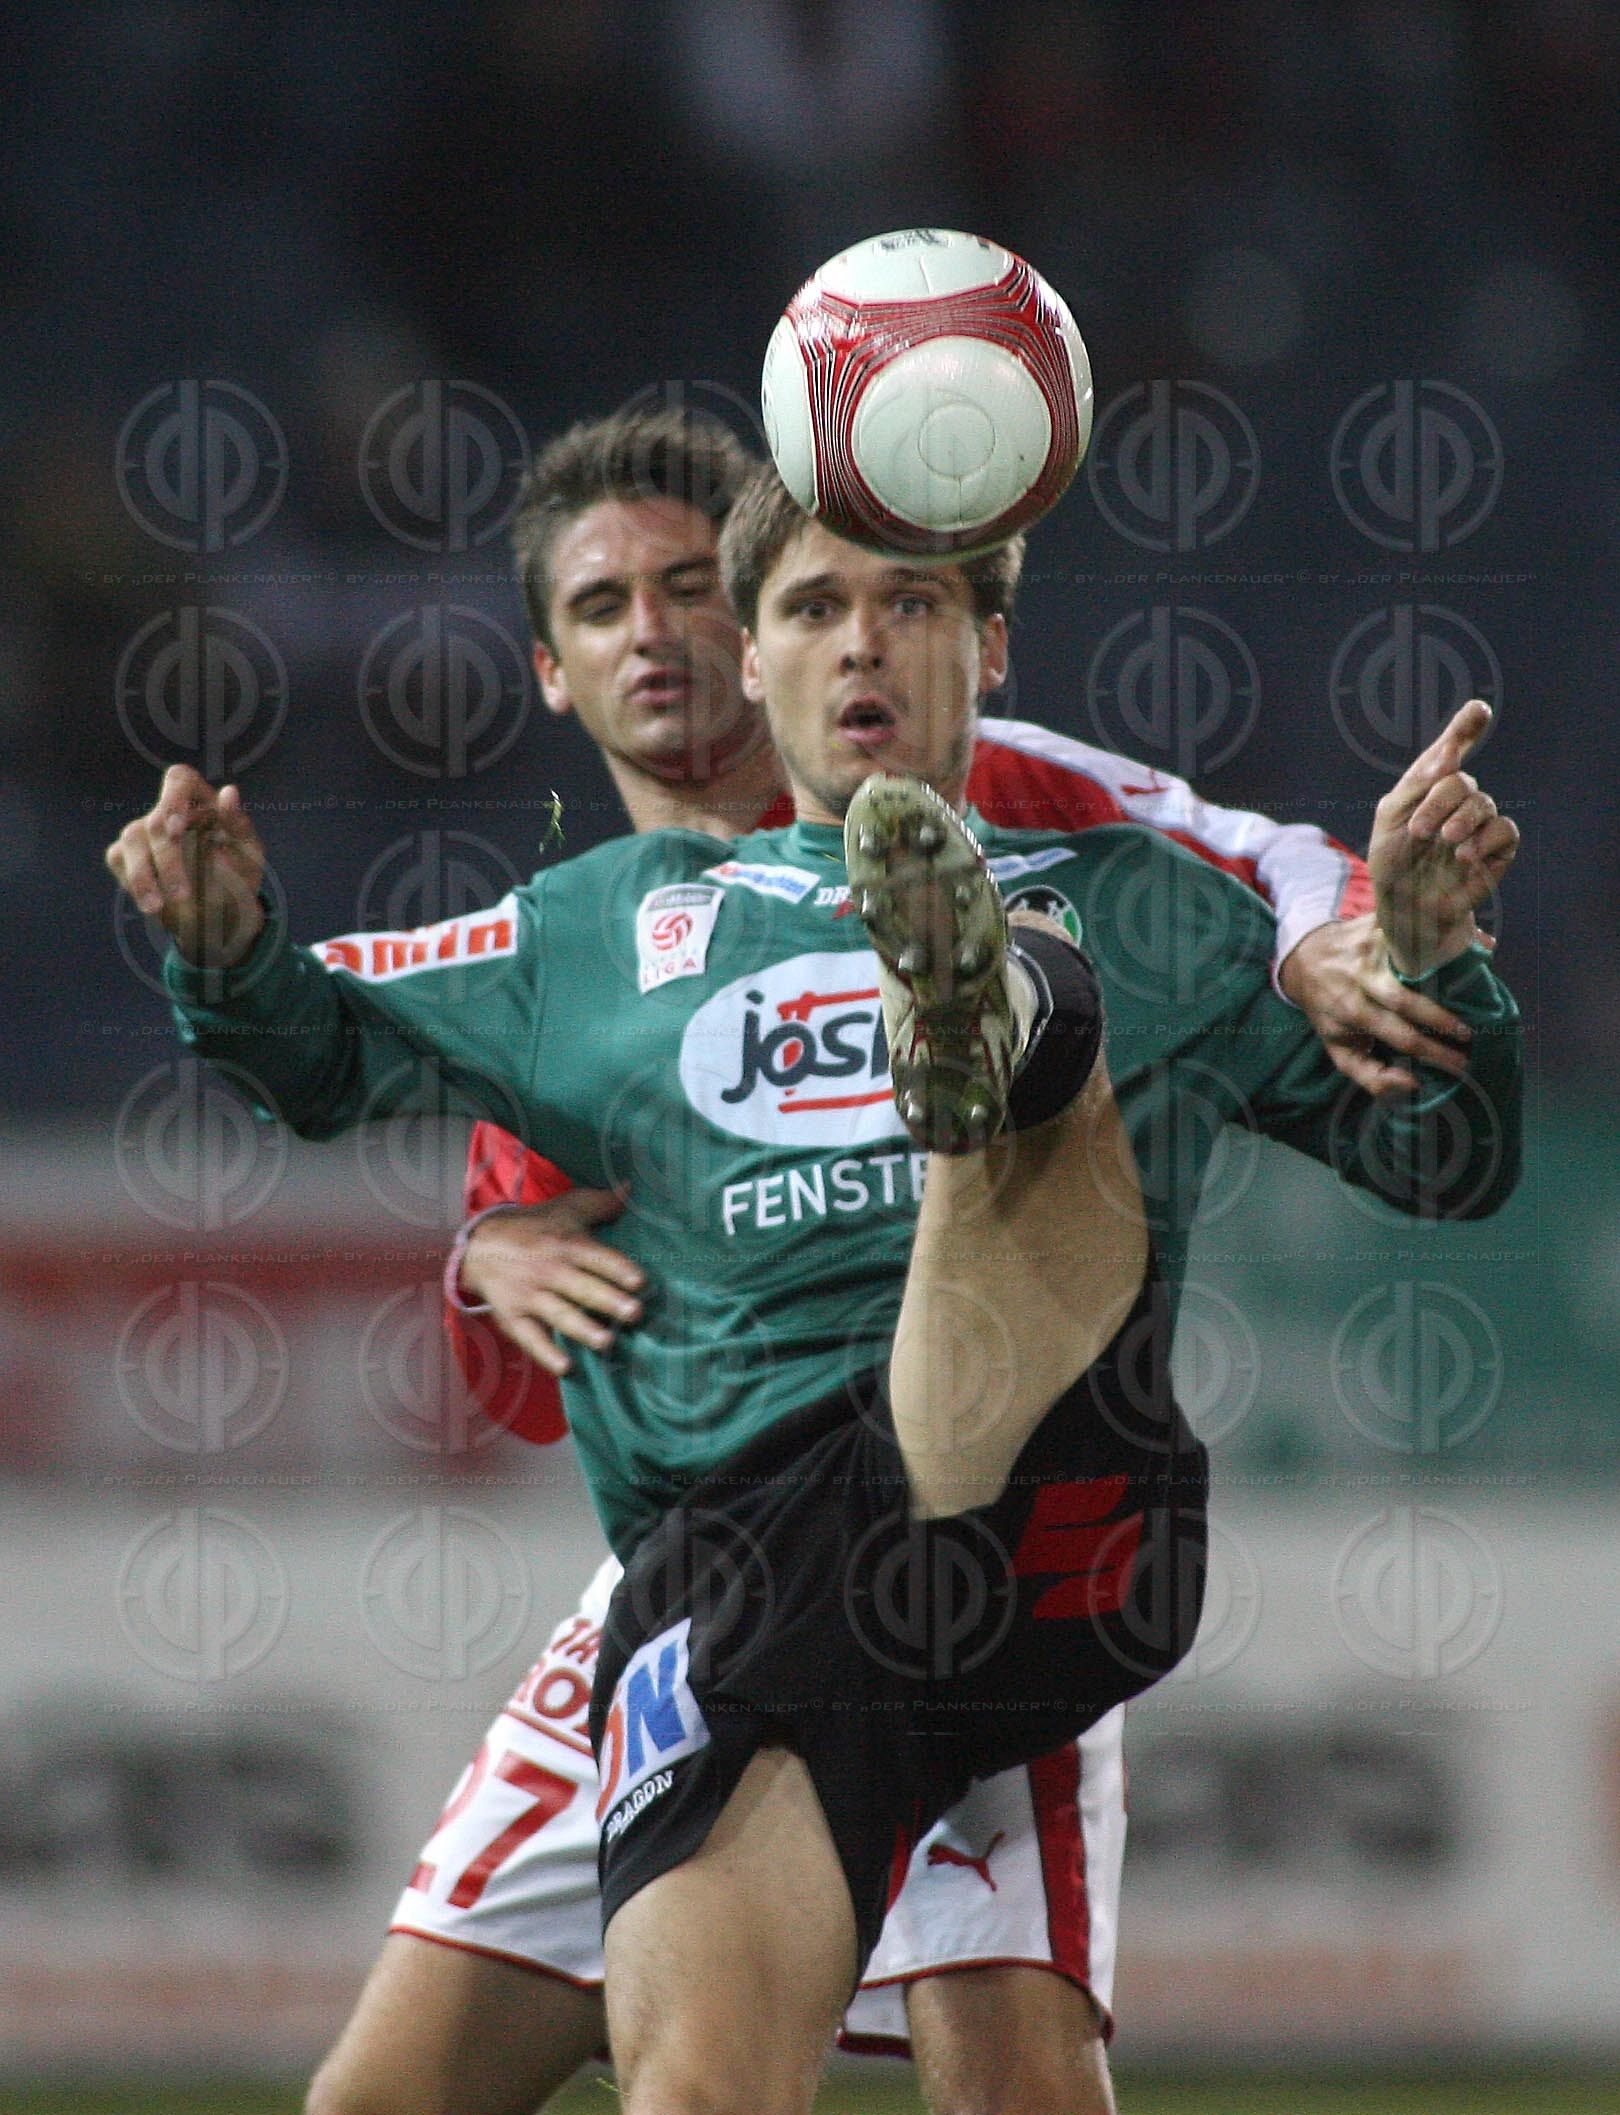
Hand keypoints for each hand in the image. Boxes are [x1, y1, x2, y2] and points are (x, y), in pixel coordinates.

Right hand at [105, 764, 266, 966]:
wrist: (222, 913)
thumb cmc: (239, 875)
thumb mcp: (249, 853)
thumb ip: (239, 824)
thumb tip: (229, 791)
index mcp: (201, 802)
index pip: (179, 779)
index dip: (173, 797)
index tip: (176, 828)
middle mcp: (168, 812)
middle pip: (156, 820)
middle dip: (168, 859)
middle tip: (183, 894)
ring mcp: (144, 831)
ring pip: (132, 839)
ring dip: (144, 875)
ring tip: (159, 908)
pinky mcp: (125, 853)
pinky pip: (119, 860)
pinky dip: (136, 883)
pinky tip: (153, 905)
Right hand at [460, 1188, 643, 1376]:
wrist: (481, 1245)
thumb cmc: (535, 1227)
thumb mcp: (566, 1208)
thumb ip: (601, 1203)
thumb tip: (631, 1188)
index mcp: (566, 1244)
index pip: (595, 1256)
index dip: (617, 1268)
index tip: (639, 1281)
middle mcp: (549, 1270)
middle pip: (581, 1286)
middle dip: (607, 1300)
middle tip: (634, 1313)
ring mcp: (530, 1295)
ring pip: (558, 1313)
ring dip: (582, 1328)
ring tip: (606, 1342)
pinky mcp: (513, 1316)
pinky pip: (529, 1336)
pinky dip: (545, 1353)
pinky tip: (565, 1366)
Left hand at [1280, 913, 1474, 1095]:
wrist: (1304, 958)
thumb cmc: (1329, 1008)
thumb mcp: (1339, 1047)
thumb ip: (1371, 1075)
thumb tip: (1413, 1084)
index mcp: (1353, 1010)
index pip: (1401, 1036)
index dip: (1435, 1052)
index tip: (1462, 1064)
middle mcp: (1362, 978)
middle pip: (1407, 1000)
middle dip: (1444, 1019)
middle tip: (1473, 1034)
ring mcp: (1370, 948)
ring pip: (1416, 959)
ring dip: (1450, 972)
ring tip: (1479, 988)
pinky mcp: (1378, 922)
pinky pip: (1417, 930)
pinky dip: (1448, 934)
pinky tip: (1477, 944)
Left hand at [1368, 700, 1518, 978]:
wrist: (1404, 908)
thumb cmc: (1393, 862)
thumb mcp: (1391, 818)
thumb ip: (1416, 785)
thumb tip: (1450, 761)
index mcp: (1429, 784)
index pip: (1451, 748)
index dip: (1465, 727)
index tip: (1478, 710)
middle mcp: (1457, 798)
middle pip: (1460, 781)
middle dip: (1438, 803)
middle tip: (1420, 832)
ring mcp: (1479, 821)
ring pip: (1482, 803)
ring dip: (1459, 821)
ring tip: (1443, 843)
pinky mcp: (1497, 847)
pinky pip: (1504, 830)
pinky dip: (1483, 840)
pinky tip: (1463, 856)